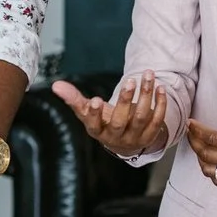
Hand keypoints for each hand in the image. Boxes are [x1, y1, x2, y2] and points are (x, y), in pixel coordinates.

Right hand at [53, 74, 169, 159]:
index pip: (94, 125)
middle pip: (120, 121)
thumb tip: (56, 85)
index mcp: (98, 132)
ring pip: (141, 117)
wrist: (125, 141)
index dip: (95, 114)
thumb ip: (74, 99)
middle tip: (129, 80)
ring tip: (148, 75)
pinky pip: (157, 120)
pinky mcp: (150, 136)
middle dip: (125, 100)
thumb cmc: (103, 122)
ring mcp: (135, 138)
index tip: (95, 99)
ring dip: (145, 96)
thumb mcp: (88, 113)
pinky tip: (159, 87)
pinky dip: (159, 103)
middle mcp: (116, 138)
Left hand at [185, 92, 216, 189]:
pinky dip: (211, 173)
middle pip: (207, 155)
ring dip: (200, 159)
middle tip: (191, 133)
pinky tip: (211, 162)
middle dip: (194, 143)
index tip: (191, 123)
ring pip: (210, 171)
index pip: (213, 138)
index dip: (197, 131)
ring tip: (200, 147)